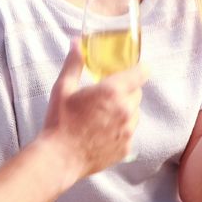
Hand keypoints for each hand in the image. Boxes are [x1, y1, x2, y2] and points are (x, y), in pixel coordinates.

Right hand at [42, 40, 144, 177]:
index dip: (138, 69)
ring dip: (124, 111)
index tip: (131, 70)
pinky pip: (129, 132)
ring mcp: (128, 131)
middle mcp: (125, 110)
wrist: (59, 158)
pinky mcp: (126, 147)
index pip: (141, 72)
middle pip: (137, 93)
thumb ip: (74, 63)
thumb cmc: (59, 122)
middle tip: (105, 96)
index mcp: (112, 91)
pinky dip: (120, 130)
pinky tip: (101, 132)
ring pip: (134, 113)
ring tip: (101, 116)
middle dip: (125, 91)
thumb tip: (76, 43)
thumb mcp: (63, 88)